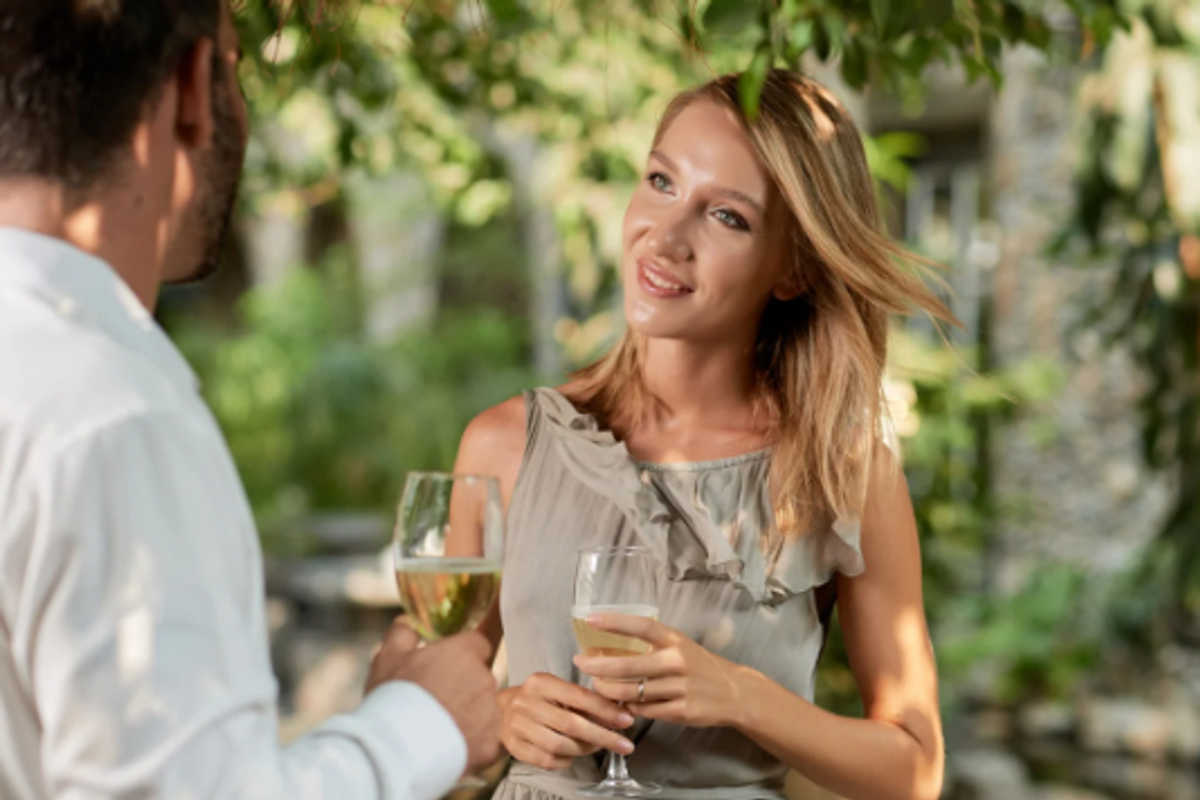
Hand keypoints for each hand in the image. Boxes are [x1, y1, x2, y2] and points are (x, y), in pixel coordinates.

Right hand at [366, 620, 501, 774]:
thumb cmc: (393, 699)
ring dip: (470, 715)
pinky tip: (451, 746)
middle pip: (481, 678)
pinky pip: (488, 739)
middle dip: (464, 687)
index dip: (462, 656)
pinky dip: (474, 742)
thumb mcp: (388, 657)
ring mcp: (490, 712)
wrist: (397, 749)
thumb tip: (407, 624)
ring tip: (440, 728)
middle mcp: (484, 679)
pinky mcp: (491, 744)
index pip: (478, 645)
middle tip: (436, 702)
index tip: (446, 668)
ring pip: (485, 709)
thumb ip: (402, 634)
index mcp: (464, 653)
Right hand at [500, 671, 635, 770]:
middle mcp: (526, 702)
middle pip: (572, 724)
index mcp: (540, 682)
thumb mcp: (558, 691)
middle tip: (624, 745)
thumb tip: (617, 715)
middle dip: (603, 736)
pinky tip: (572, 754)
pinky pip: (548, 761)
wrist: (500, 711)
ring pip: (560, 746)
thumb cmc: (539, 700)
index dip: (605, 710)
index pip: (579, 696)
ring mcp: (517, 726)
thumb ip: (584, 701)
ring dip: (585, 749)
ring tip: (597, 746)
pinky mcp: (514, 746)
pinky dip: (566, 760)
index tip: (627, 721)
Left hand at [573, 613, 747, 728]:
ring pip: (631, 692)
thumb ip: (652, 645)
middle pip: (628, 666)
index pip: (641, 626)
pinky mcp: (681, 711)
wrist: (736, 693)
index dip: (615, 622)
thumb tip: (611, 646)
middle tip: (580, 663)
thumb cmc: (700, 666)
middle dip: (598, 666)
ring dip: (608, 690)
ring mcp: (679, 688)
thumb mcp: (681, 646)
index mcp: (675, 640)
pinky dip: (628, 708)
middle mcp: (677, 662)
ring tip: (597, 686)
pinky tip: (622, 703)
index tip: (591, 620)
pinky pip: (644, 711)